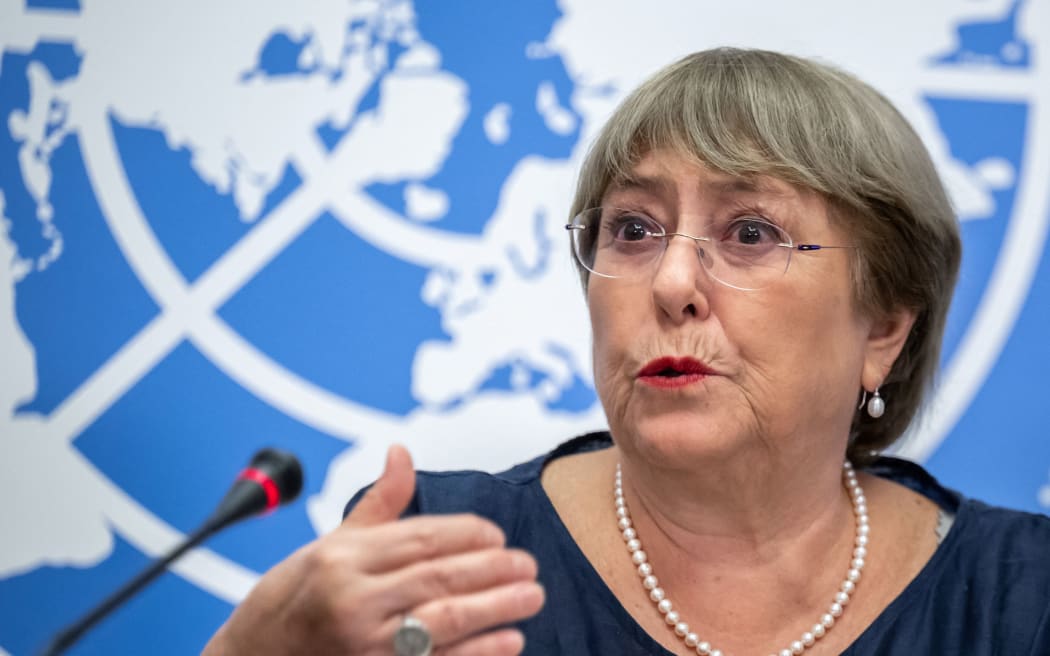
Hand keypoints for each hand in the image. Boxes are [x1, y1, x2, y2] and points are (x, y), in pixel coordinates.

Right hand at [203, 445, 543, 654]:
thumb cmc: (293, 599)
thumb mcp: (331, 543)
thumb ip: (379, 501)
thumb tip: (401, 452)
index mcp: (345, 557)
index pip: (423, 537)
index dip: (469, 534)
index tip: (498, 535)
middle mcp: (354, 598)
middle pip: (441, 576)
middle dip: (494, 569)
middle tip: (528, 564)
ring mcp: (365, 643)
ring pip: (446, 618)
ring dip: (496, 607)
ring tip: (530, 596)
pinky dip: (479, 652)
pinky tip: (509, 641)